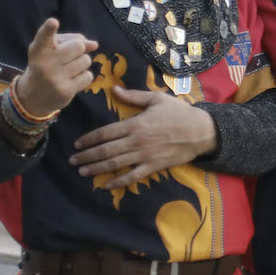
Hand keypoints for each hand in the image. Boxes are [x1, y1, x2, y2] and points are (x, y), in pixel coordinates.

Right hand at [13, 18, 98, 117]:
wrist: (32, 97)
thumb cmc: (46, 66)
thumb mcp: (52, 50)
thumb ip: (72, 41)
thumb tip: (94, 44)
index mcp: (38, 50)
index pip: (44, 36)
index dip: (48, 29)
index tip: (53, 22)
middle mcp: (44, 63)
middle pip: (78, 46)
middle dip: (78, 50)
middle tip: (67, 58)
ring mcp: (54, 78)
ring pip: (86, 60)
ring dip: (82, 63)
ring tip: (68, 69)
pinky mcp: (65, 91)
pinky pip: (88, 76)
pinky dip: (83, 77)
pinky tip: (71, 80)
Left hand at [69, 86, 217, 187]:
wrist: (202, 131)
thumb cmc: (180, 113)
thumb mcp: (157, 99)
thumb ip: (133, 96)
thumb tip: (114, 89)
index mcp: (135, 124)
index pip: (105, 132)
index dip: (89, 139)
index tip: (77, 144)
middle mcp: (136, 141)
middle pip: (106, 150)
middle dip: (87, 156)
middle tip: (73, 160)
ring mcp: (145, 155)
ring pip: (115, 164)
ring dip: (97, 168)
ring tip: (82, 172)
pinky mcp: (154, 166)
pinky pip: (133, 176)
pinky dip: (118, 182)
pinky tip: (106, 185)